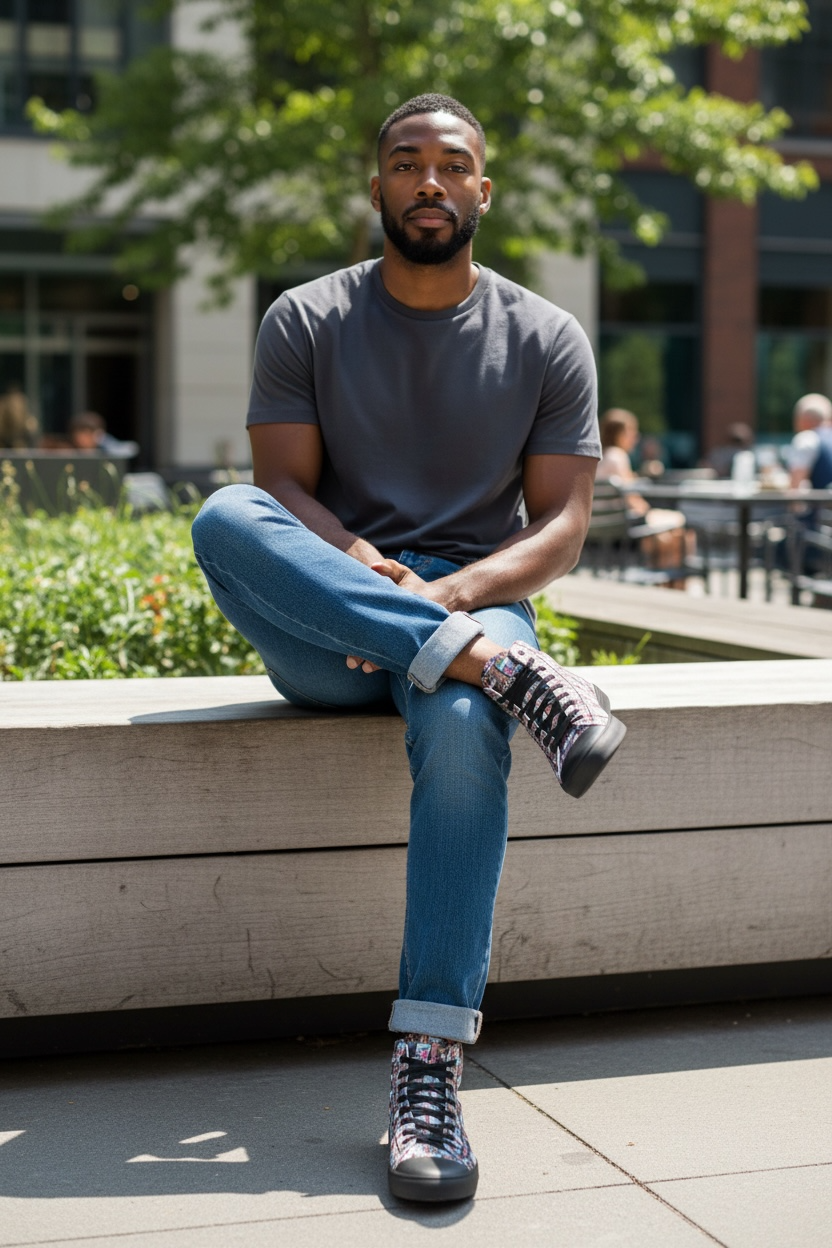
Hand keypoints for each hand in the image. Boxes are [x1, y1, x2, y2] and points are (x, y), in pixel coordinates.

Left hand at [345, 559, 452, 673]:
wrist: (447, 600)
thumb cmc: (419, 586)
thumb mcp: (405, 574)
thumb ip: (389, 568)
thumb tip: (372, 567)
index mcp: (403, 603)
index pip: (380, 616)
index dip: (364, 629)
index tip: (349, 637)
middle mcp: (409, 621)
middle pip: (385, 640)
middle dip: (368, 652)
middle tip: (351, 662)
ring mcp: (414, 634)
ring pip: (394, 652)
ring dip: (378, 662)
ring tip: (364, 668)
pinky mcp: (417, 644)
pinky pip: (402, 656)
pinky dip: (390, 662)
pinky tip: (375, 668)